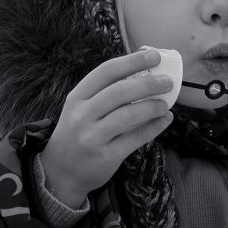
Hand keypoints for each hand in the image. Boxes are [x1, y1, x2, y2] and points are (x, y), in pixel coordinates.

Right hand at [40, 49, 173, 206]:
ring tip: (165, 104)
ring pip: (128, 115)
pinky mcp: (106, 156)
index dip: (132, 61)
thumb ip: (107, 93)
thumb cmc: (78, 133)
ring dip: (152, 106)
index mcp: (77, 97)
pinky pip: (136, 138)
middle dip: (148, 84)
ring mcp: (92, 137)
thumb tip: (146, 73)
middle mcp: (82, 115)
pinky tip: (165, 119)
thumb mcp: (82, 109)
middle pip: (119, 92)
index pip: (106, 72)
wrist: (60, 172)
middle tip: (167, 82)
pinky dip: (154, 127)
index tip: (154, 55)